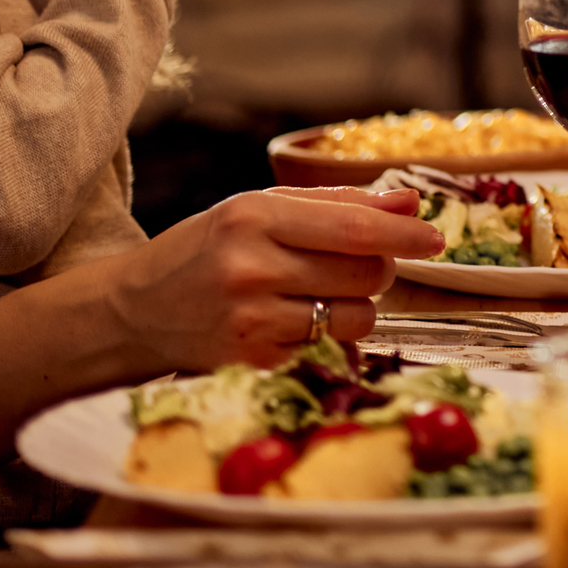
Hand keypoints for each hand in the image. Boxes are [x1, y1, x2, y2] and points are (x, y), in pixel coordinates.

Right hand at [105, 186, 440, 371]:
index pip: (354, 228)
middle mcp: (251, 268)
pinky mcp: (252, 363)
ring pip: (355, 317)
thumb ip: (337, 204)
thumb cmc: (205, 250)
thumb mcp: (259, 208)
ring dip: (356, 307)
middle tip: (355, 265)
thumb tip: (410, 204)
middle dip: (378, 268)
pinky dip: (325, 337)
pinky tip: (290, 323)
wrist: (132, 311)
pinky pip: (326, 349)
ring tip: (320, 295)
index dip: (404, 235)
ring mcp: (251, 321)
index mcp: (254, 216)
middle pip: (365, 273)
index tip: (435, 238)